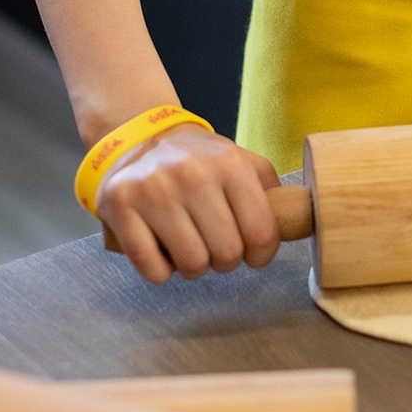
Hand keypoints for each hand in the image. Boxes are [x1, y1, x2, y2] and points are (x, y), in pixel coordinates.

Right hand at [95, 123, 282, 283]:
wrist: (138, 138)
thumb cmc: (197, 159)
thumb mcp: (240, 159)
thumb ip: (268, 187)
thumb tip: (292, 218)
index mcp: (229, 163)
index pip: (261, 230)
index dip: (263, 254)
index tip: (256, 256)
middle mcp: (192, 175)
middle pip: (227, 252)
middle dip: (227, 261)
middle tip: (220, 251)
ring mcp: (153, 191)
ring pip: (191, 264)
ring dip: (195, 269)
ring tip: (193, 251)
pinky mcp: (120, 208)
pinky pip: (152, 268)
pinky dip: (162, 272)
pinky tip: (164, 255)